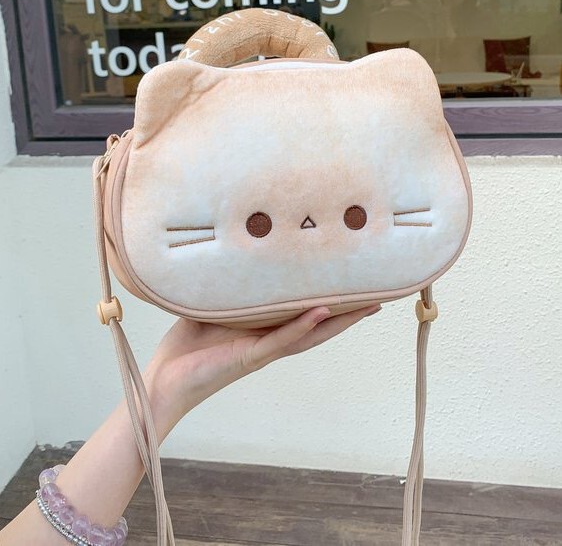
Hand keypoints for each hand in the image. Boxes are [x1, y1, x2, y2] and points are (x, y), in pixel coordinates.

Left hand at [144, 304, 381, 439]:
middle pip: (319, 325)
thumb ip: (228, 285)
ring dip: (338, 320)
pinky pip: (281, 341)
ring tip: (365, 305)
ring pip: (310, 334)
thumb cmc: (188, 342)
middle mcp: (270, 340)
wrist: (165, 378)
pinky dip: (302, 327)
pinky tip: (321, 312)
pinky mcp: (249, 357)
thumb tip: (234, 251)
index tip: (355, 283)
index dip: (332, 300)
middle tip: (378, 296)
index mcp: (264, 328)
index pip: (305, 312)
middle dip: (349, 312)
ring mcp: (263, 349)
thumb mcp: (212, 304)